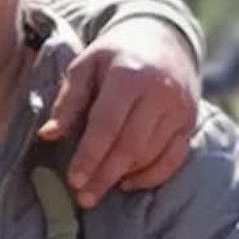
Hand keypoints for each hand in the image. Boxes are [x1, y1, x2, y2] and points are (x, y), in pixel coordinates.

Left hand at [38, 17, 200, 206]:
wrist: (163, 41)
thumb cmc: (114, 56)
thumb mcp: (85, 67)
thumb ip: (68, 101)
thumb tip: (48, 135)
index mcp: (128, 75)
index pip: (107, 124)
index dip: (90, 155)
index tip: (74, 180)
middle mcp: (159, 92)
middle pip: (131, 145)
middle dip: (105, 175)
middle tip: (84, 198)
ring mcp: (179, 108)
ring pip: (152, 154)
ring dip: (124, 176)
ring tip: (99, 188)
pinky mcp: (190, 122)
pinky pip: (173, 159)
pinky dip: (151, 176)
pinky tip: (127, 182)